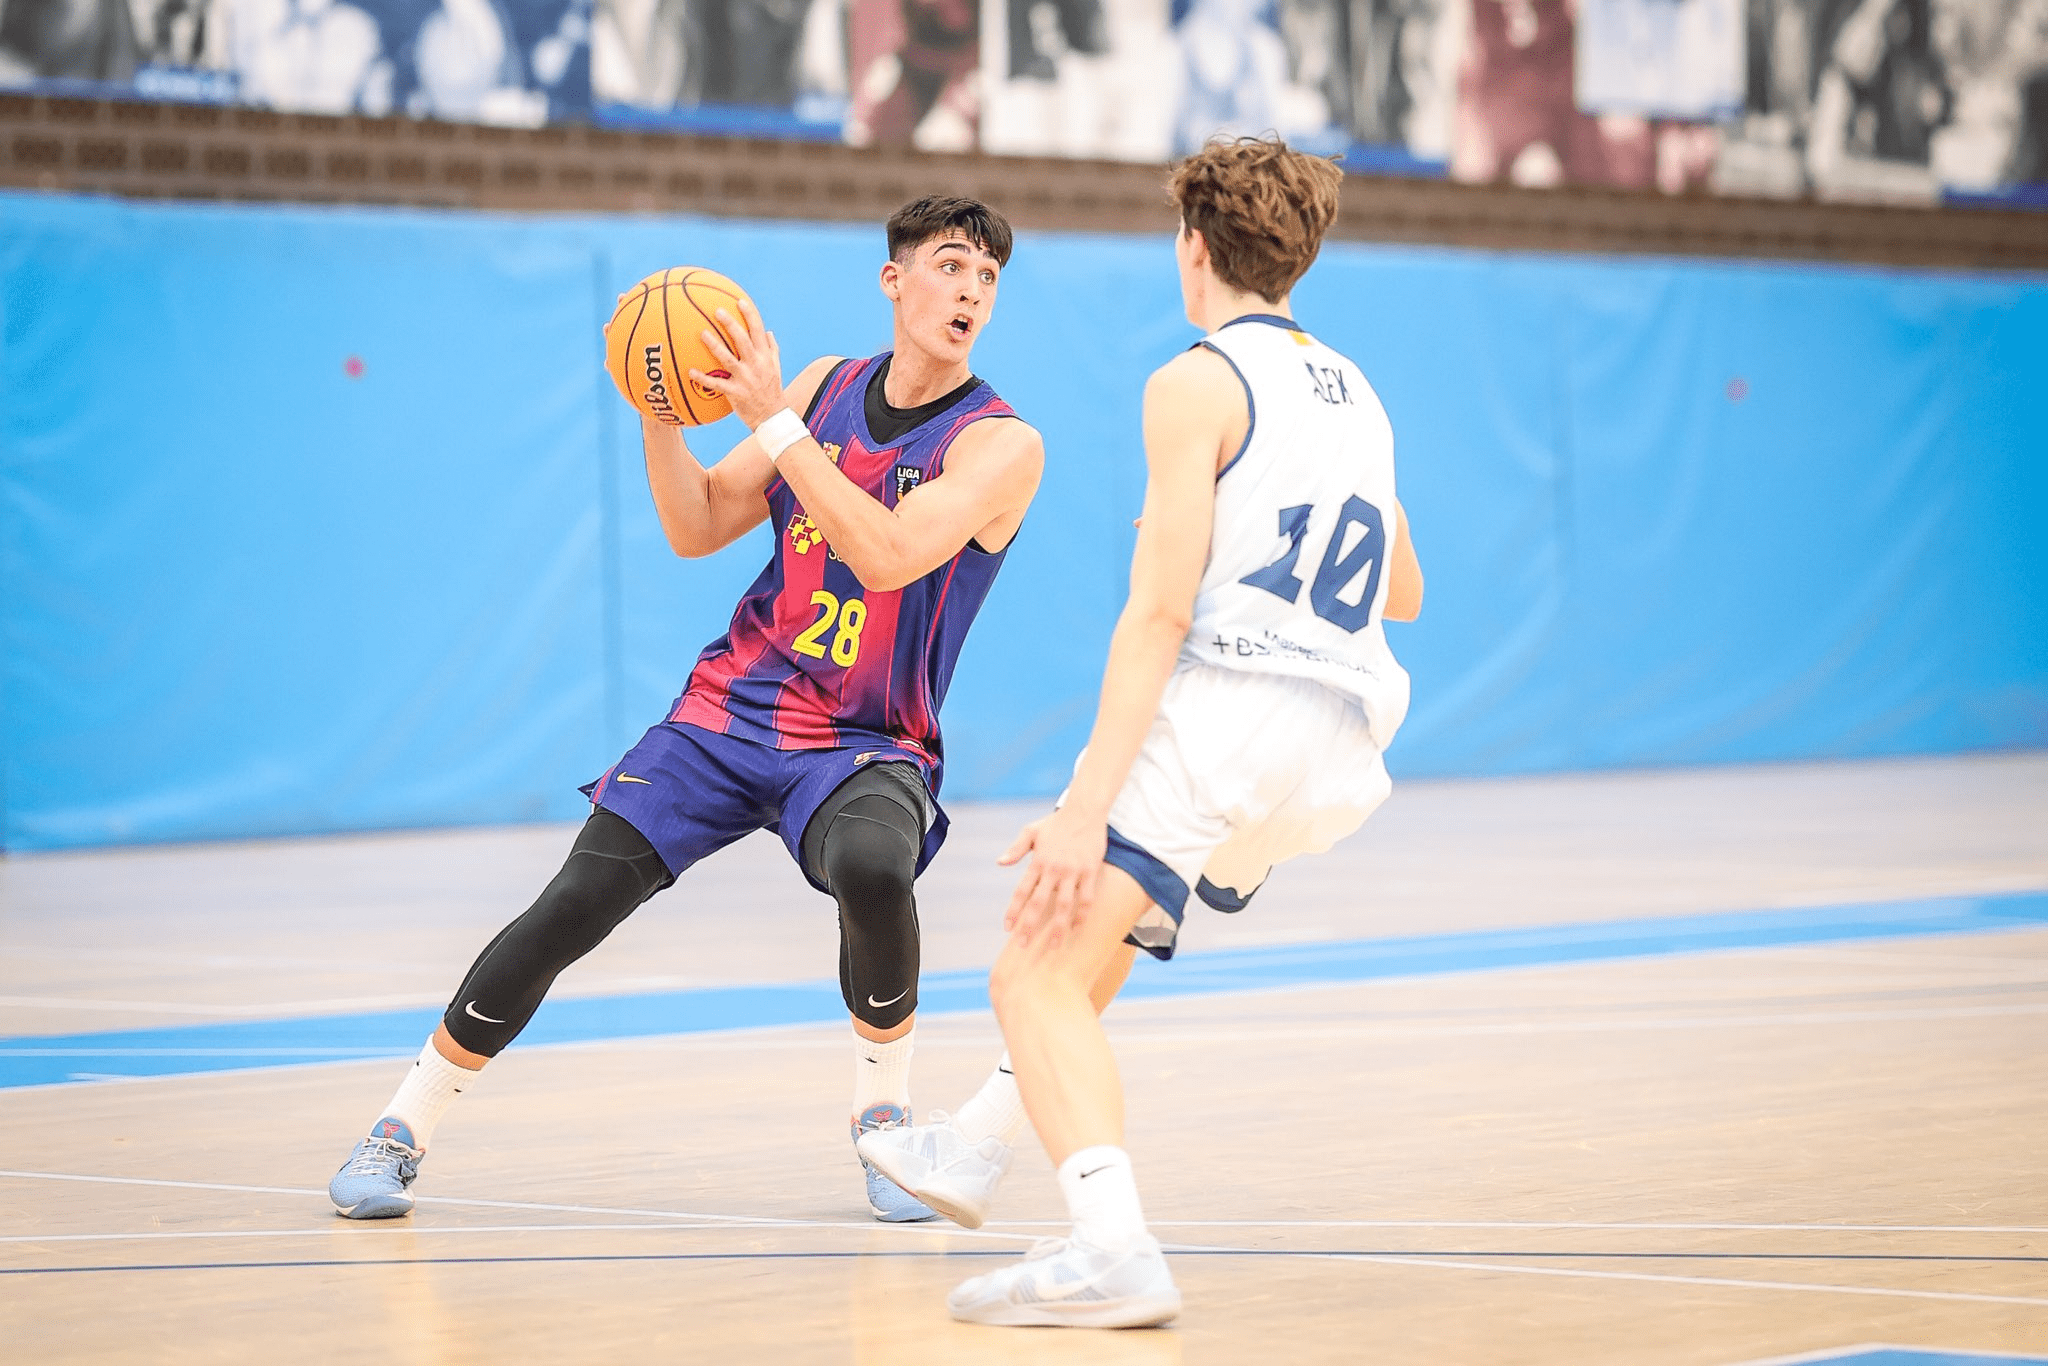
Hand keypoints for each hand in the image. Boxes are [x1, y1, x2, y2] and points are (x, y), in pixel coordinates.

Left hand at [690, 298, 785, 429]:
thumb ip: (772, 349)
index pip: (758, 331)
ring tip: (702, 333)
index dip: (750, 315)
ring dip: (714, 345)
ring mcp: (745, 379)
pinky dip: (703, 378)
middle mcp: (756, 365)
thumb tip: (768, 331)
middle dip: (730, 324)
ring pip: (728, 358)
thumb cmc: (772, 391)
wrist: (772, 417)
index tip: (740, 301)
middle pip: (742, 340)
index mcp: (765, 357)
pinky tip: (690, 371)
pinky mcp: (735, 393)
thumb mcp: (777, 368)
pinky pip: (716, 383)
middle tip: (717, 310)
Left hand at [997, 805, 1107, 952]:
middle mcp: (1053, 869)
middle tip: (1022, 945)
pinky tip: (1077, 928)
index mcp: (1037, 861)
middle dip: (1029, 925)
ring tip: (1053, 945)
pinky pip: (1086, 898)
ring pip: (1064, 906)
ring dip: (1058, 927)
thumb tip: (1000, 863)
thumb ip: (1016, 849)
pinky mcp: (1090, 871)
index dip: (1013, 911)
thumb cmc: (1056, 822)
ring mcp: (1073, 871)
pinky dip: (1082, 915)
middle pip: (1039, 903)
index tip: (1007, 928)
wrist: (1084, 810)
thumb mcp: (1032, 832)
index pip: (1021, 891)